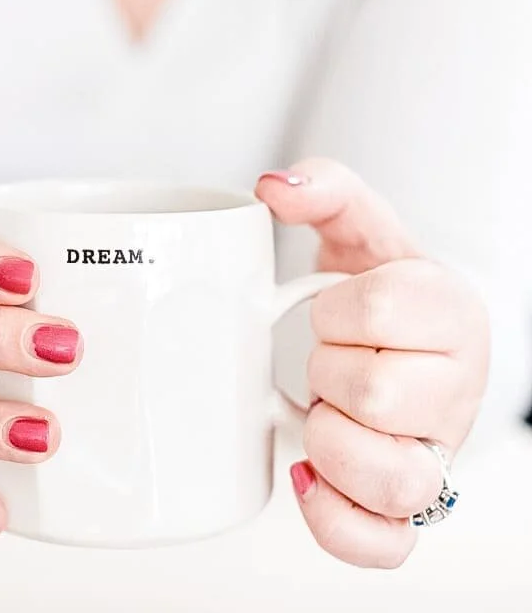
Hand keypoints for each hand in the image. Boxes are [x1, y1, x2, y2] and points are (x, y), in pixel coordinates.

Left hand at [256, 158, 489, 568]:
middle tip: (326, 359)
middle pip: (375, 393)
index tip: (331, 309)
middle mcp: (459, 391)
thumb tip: (273, 187)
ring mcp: (436, 458)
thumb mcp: (356, 227)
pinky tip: (307, 476)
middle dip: (326, 371)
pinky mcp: (408, 510)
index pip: (377, 309)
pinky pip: (382, 544)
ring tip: (321, 413)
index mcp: (453, 312)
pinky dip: (335, 518)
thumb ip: (325, 189)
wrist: (397, 351)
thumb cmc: (375, 292)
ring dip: (331, 441)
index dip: (333, 309)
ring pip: (390, 477)